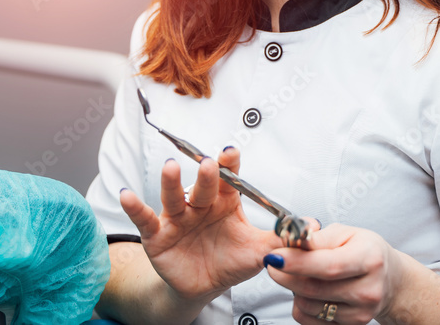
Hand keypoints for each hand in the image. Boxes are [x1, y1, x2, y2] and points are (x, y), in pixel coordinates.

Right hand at [119, 146, 280, 302]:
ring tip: (170, 168)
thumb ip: (281, 238)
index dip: (230, 164)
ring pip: (173, 196)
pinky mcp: (157, 235)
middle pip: (203, 185)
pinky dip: (134, 207)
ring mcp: (177, 217)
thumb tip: (312, 227)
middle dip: (206, 174)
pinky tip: (127, 195)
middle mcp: (200, 204)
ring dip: (171, 182)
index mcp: (225, 202)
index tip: (232, 152)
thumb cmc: (230, 260)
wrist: (203, 287)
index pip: (229, 178)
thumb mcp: (257, 251)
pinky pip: (144, 219)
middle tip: (210, 163)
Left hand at [263, 224, 407, 324]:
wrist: (390, 279)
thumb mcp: (347, 233)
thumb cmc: (366, 251)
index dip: (297, 263)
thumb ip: (319, 238)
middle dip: (285, 275)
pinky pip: (310, 320)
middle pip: (313, 289)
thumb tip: (293, 242)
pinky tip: (309, 291)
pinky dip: (301, 305)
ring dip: (294, 289)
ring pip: (308, 306)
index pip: (328, 266)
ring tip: (301, 274)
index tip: (274, 257)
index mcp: (369, 258)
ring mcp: (361, 312)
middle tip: (274, 262)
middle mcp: (368, 289)